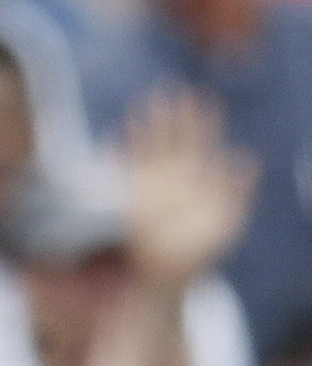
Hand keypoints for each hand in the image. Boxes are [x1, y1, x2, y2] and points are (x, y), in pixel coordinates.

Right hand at [121, 90, 255, 288]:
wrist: (167, 274)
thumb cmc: (199, 253)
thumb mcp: (227, 223)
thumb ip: (237, 192)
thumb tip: (247, 158)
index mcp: (197, 180)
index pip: (201, 144)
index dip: (204, 122)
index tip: (206, 99)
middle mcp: (172, 177)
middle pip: (174, 139)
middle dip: (176, 116)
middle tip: (178, 91)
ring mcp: (148, 183)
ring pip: (149, 147)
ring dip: (149, 126)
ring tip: (148, 102)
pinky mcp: (129, 194)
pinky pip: (122, 166)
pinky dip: (118, 148)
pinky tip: (118, 132)